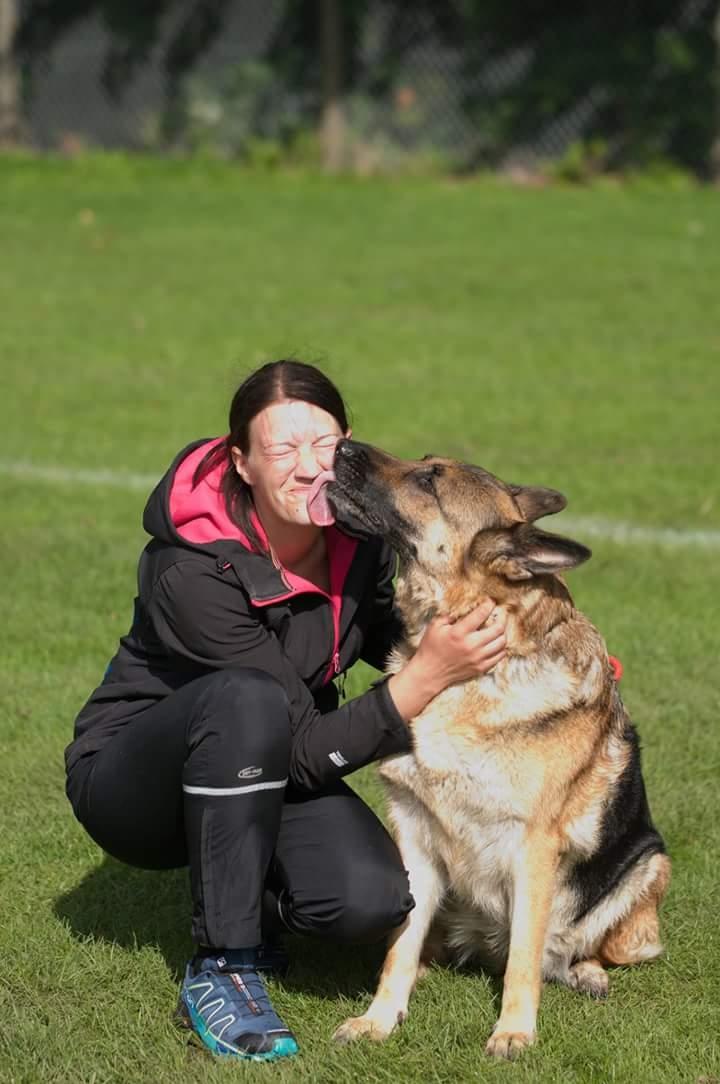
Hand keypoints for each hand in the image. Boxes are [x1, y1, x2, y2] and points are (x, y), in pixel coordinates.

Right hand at [387, 598, 505, 722]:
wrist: (430, 673)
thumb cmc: (431, 648)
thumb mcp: (435, 626)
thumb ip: (449, 615)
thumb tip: (463, 608)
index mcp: (459, 632)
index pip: (481, 614)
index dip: (489, 604)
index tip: (490, 601)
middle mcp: (471, 645)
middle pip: (498, 628)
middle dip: (501, 618)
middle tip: (499, 614)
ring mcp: (478, 658)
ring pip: (502, 642)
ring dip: (502, 633)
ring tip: (498, 628)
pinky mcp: (481, 668)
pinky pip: (500, 656)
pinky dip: (501, 648)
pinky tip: (496, 643)